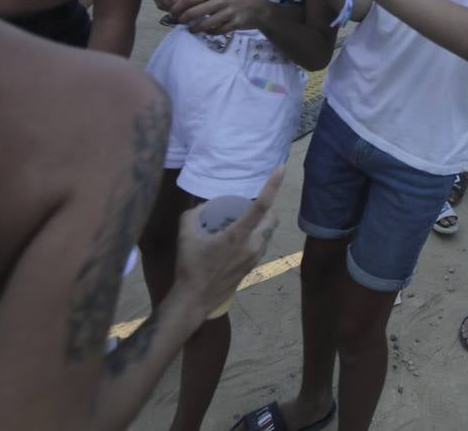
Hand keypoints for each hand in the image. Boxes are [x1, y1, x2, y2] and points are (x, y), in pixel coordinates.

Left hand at [170, 0, 269, 33]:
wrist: (258, 7)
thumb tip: (183, 3)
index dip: (178, 6)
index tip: (172, 12)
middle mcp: (220, 1)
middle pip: (194, 12)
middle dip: (183, 19)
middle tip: (180, 22)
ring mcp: (228, 13)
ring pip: (205, 24)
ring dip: (195, 29)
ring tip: (191, 30)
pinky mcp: (235, 23)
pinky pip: (217, 31)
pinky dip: (210, 32)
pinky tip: (207, 32)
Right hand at [175, 167, 282, 320]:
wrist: (195, 300)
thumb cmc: (189, 266)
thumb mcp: (185, 235)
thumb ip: (194, 214)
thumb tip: (204, 206)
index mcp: (237, 234)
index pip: (261, 205)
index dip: (272, 185)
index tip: (281, 168)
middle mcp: (252, 245)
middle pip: (272, 219)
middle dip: (268, 208)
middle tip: (251, 205)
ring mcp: (255, 258)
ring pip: (268, 233)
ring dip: (262, 223)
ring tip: (243, 221)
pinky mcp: (253, 267)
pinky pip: (261, 245)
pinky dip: (256, 236)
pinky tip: (239, 239)